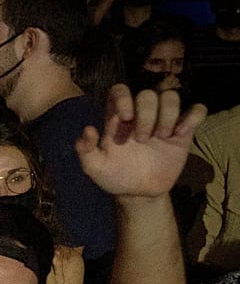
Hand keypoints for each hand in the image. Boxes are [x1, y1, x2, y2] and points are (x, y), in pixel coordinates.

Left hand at [76, 84, 205, 198]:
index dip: (124, 96)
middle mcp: (140, 114)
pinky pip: (197, 110)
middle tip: (142, 139)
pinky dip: (193, 117)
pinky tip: (180, 134)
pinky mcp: (183, 132)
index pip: (119, 90)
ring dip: (168, 115)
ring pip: (172, 96)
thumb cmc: (114, 176)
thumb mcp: (94, 167)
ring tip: (162, 137)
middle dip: (146, 115)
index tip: (125, 118)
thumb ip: (85, 150)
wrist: (138, 193)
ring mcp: (163, 121)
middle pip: (148, 94)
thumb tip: (89, 129)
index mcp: (117, 118)